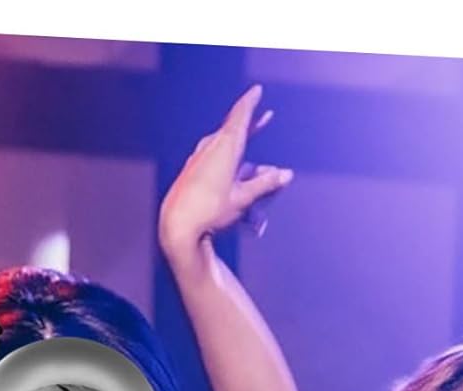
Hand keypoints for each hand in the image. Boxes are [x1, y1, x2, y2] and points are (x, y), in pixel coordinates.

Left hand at [158, 84, 291, 253]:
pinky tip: (232, 175)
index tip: (256, 91)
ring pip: (224, 148)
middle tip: (263, 118)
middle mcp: (210, 148)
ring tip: (258, 168)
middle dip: (250, 126)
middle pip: (233, 130)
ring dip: (241, 152)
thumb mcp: (243, 198)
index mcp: (225, 146)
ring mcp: (198, 159)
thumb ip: (265, 184)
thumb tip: (285, 175)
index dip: (250, 103)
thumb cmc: (210, 211)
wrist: (177, 227)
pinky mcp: (190, 173)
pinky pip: (213, 160)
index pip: (240, 116)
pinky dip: (227, 163)